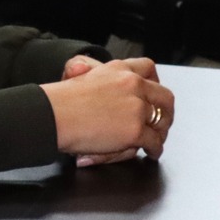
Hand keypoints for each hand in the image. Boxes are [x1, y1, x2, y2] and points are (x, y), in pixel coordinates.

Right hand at [39, 56, 172, 163]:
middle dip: (166, 111)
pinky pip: (154, 141)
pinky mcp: (134, 130)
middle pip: (164, 96)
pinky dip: (155, 149)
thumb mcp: (78, 76)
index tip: (153, 94)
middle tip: (162, 121)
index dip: (154, 83)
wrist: (53, 116)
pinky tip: (151, 152)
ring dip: (161, 132)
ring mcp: (136, 107)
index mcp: (117, 69)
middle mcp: (132, 84)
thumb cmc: (58, 102)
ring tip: (157, 140)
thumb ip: (90, 74)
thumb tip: (81, 67)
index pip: (147, 68)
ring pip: (161, 121)